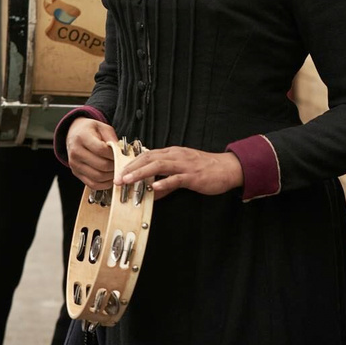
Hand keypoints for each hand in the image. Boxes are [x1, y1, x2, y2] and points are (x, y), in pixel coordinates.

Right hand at [65, 118, 119, 189]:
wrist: (73, 134)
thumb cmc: (89, 130)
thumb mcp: (102, 127)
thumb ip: (112, 138)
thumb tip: (121, 152)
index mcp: (82, 137)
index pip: (101, 150)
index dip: (114, 154)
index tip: (120, 154)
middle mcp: (76, 152)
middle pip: (101, 165)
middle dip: (115, 166)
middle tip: (121, 163)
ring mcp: (75, 164)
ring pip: (97, 177)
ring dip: (111, 176)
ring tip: (117, 170)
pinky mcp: (76, 173)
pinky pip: (92, 184)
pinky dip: (104, 184)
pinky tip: (110, 178)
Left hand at [115, 147, 243, 200]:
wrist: (228, 168)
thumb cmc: (205, 169)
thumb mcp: (183, 171)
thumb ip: (166, 180)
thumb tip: (151, 191)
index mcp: (173, 153)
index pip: (147, 155)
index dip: (132, 162)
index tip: (119, 171)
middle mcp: (176, 156)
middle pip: (149, 158)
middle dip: (131, 168)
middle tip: (117, 178)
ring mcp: (184, 165)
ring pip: (159, 166)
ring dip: (140, 173)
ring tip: (127, 180)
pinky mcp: (193, 176)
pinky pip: (176, 178)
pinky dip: (164, 182)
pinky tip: (154, 188)